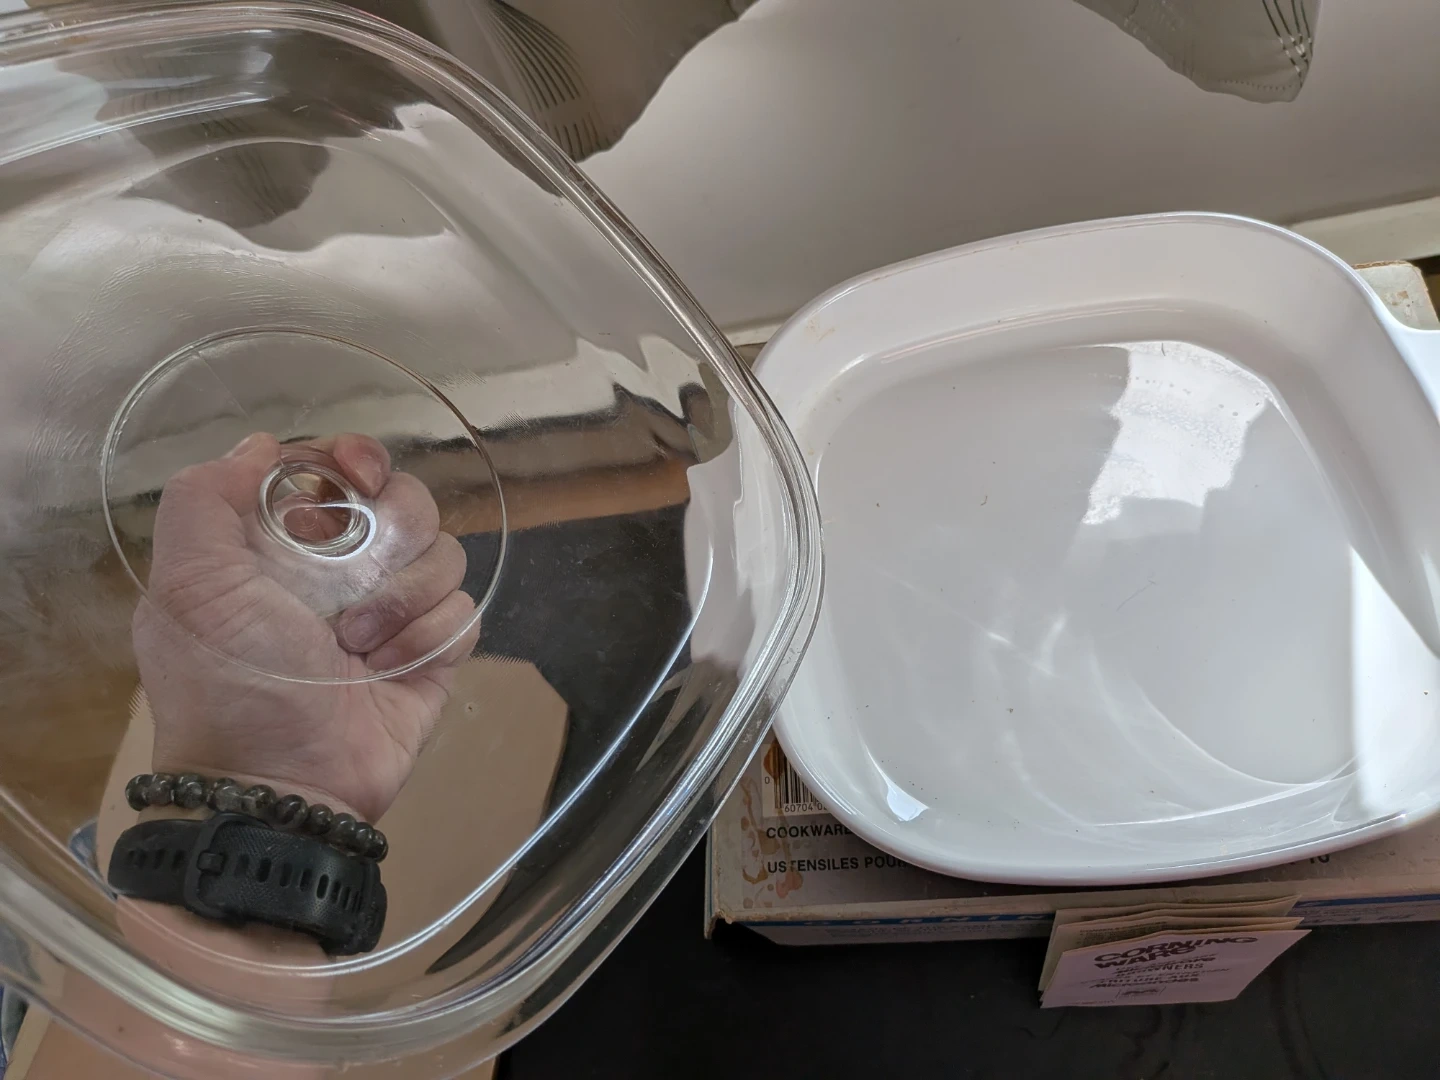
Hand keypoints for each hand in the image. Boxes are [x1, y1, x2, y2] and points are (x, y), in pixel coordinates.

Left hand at [132, 432, 476, 821]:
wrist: (281, 784)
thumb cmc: (229, 682)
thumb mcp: (189, 586)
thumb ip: (204, 499)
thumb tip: (263, 445)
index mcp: (281, 544)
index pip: (337, 468)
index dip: (355, 458)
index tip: (358, 475)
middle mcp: (341, 570)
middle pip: (406, 501)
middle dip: (390, 528)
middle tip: (358, 568)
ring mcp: (393, 613)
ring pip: (444, 553)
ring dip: (403, 594)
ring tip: (359, 642)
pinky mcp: (434, 655)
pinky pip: (464, 612)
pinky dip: (428, 637)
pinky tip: (389, 668)